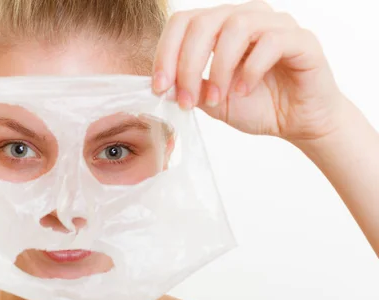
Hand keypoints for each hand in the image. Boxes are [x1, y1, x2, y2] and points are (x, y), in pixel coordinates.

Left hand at [152, 0, 344, 141]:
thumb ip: (189, 87)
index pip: (183, 22)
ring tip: (217, 97)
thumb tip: (161, 84)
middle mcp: (247, 17)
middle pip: (203, 23)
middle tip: (185, 99)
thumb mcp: (211, 100)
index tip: (159, 86)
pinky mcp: (301, 40)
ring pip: (236, 27)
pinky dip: (250, 69)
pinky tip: (244, 91)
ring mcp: (275, 24)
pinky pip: (271, 42)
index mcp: (221, 26)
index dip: (165, 52)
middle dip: (187, 64)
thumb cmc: (257, 105)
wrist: (298, 122)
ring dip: (218, 67)